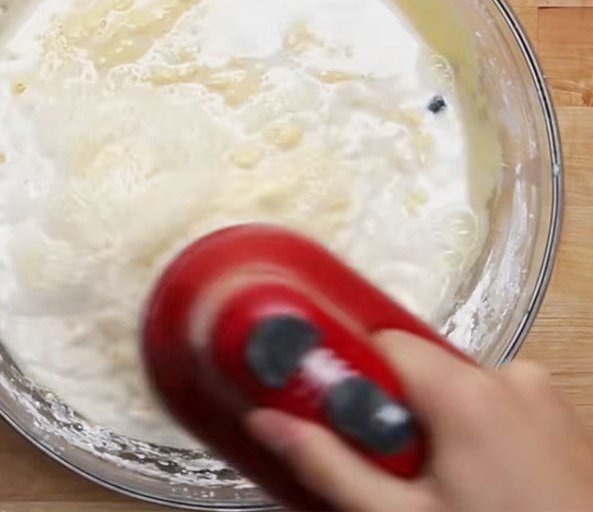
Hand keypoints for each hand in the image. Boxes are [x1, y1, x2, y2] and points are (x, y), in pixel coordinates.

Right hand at [247, 331, 592, 510]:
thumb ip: (329, 465)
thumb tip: (267, 423)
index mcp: (465, 391)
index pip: (384, 343)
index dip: (353, 372)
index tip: (339, 412)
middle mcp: (507, 376)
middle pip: (420, 365)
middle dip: (394, 407)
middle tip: (390, 464)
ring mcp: (540, 393)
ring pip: (456, 385)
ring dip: (436, 420)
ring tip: (440, 484)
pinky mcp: (560, 414)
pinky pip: (495, 401)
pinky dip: (476, 427)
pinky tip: (481, 481)